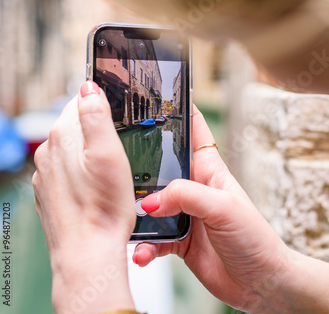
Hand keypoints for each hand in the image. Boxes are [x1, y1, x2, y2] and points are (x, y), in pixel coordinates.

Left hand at [32, 82, 135, 313]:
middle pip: (75, 125)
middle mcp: (47, 152)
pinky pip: (66, 171)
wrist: (87, 255)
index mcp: (62, 136)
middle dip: (95, 130)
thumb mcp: (110, 153)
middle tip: (119, 147)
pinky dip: (80, 172)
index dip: (102, 104)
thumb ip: (96, 115)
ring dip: (88, 152)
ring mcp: (45, 174)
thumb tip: (88, 86)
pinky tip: (95, 188)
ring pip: (71, 149)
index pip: (80, 100)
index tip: (118, 117)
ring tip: (109, 171)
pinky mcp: (48, 192)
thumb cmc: (104, 208)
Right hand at [133, 106, 292, 312]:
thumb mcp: (223, 207)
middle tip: (118, 165)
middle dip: (140, 164)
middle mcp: (193, 187)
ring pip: (151, 204)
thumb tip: (152, 201)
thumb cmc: (254, 238)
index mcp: (208, 169)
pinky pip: (153, 238)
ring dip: (137, 212)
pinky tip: (143, 251)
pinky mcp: (178, 239)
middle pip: (161, 165)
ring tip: (128, 219)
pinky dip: (145, 245)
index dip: (177, 111)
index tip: (156, 95)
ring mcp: (184, 213)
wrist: (260, 282)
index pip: (192, 130)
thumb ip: (186, 196)